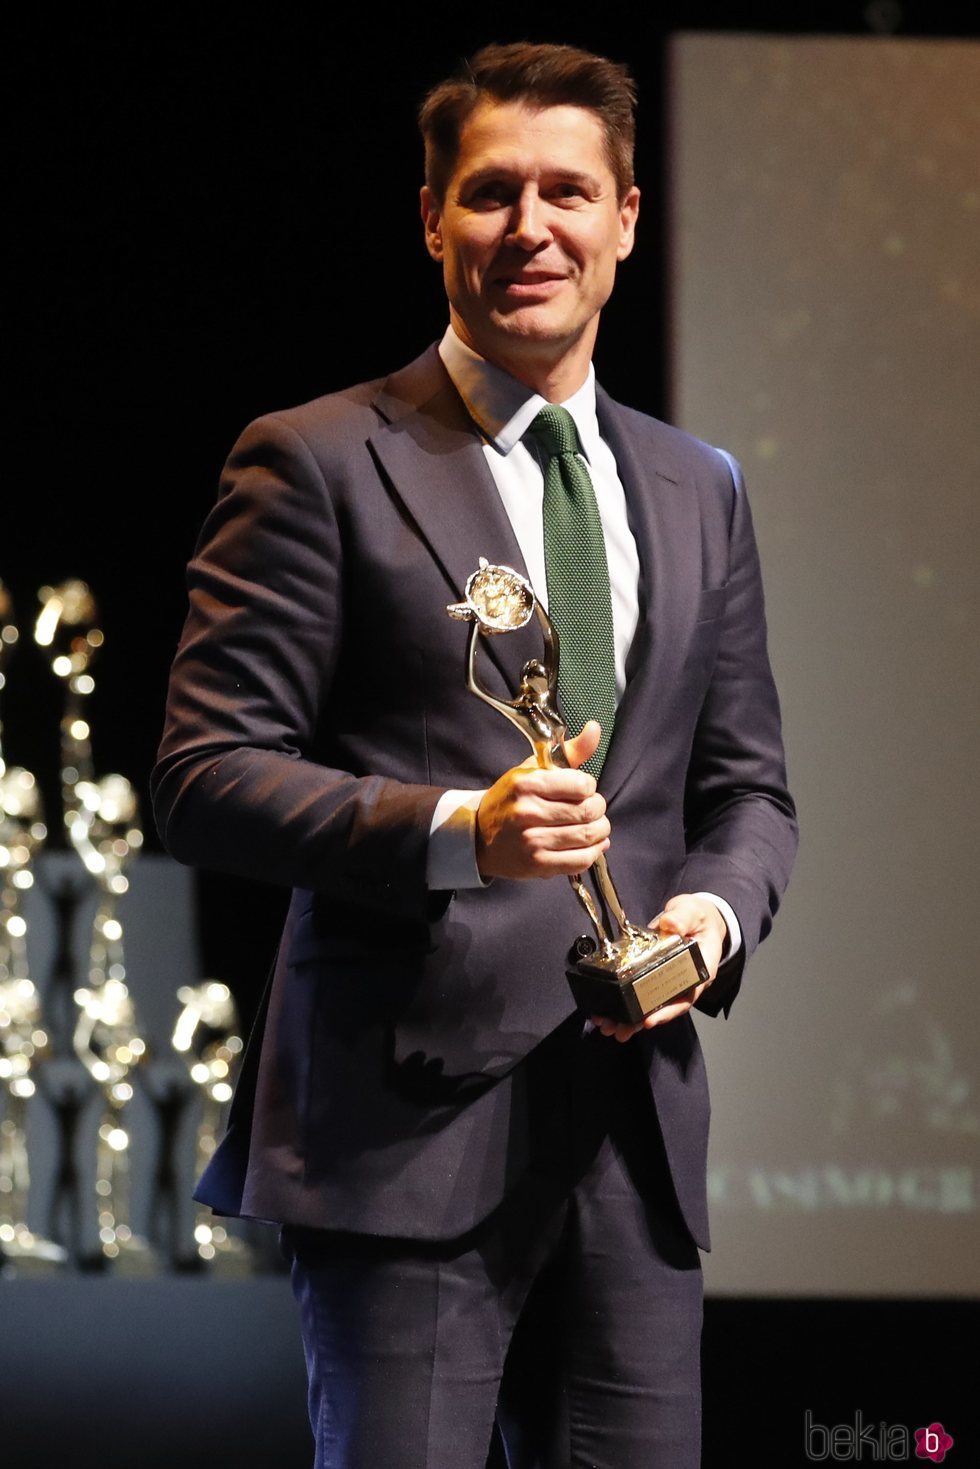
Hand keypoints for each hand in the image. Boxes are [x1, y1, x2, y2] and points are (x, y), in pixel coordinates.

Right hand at [476, 721, 610, 880]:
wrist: (480, 837)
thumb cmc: (512, 799)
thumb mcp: (534, 769)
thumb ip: (569, 751)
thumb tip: (595, 728)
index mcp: (527, 784)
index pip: (583, 785)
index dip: (589, 787)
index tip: (582, 790)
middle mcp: (528, 813)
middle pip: (588, 811)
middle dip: (598, 809)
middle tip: (593, 809)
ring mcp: (532, 842)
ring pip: (588, 836)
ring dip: (600, 830)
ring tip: (594, 826)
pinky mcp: (537, 865)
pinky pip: (581, 860)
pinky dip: (593, 851)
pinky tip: (590, 844)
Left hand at [591, 893, 726, 1041]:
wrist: (694, 917)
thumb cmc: (698, 917)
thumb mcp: (693, 912)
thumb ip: (682, 917)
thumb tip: (670, 925)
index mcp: (699, 970)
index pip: (686, 996)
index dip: (668, 1011)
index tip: (649, 1020)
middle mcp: (684, 982)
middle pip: (664, 1008)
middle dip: (641, 1021)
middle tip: (620, 1031)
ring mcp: (667, 981)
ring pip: (650, 1006)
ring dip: (629, 1019)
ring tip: (608, 1027)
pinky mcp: (653, 976)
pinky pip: (640, 994)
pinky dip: (625, 1003)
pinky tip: (608, 1012)